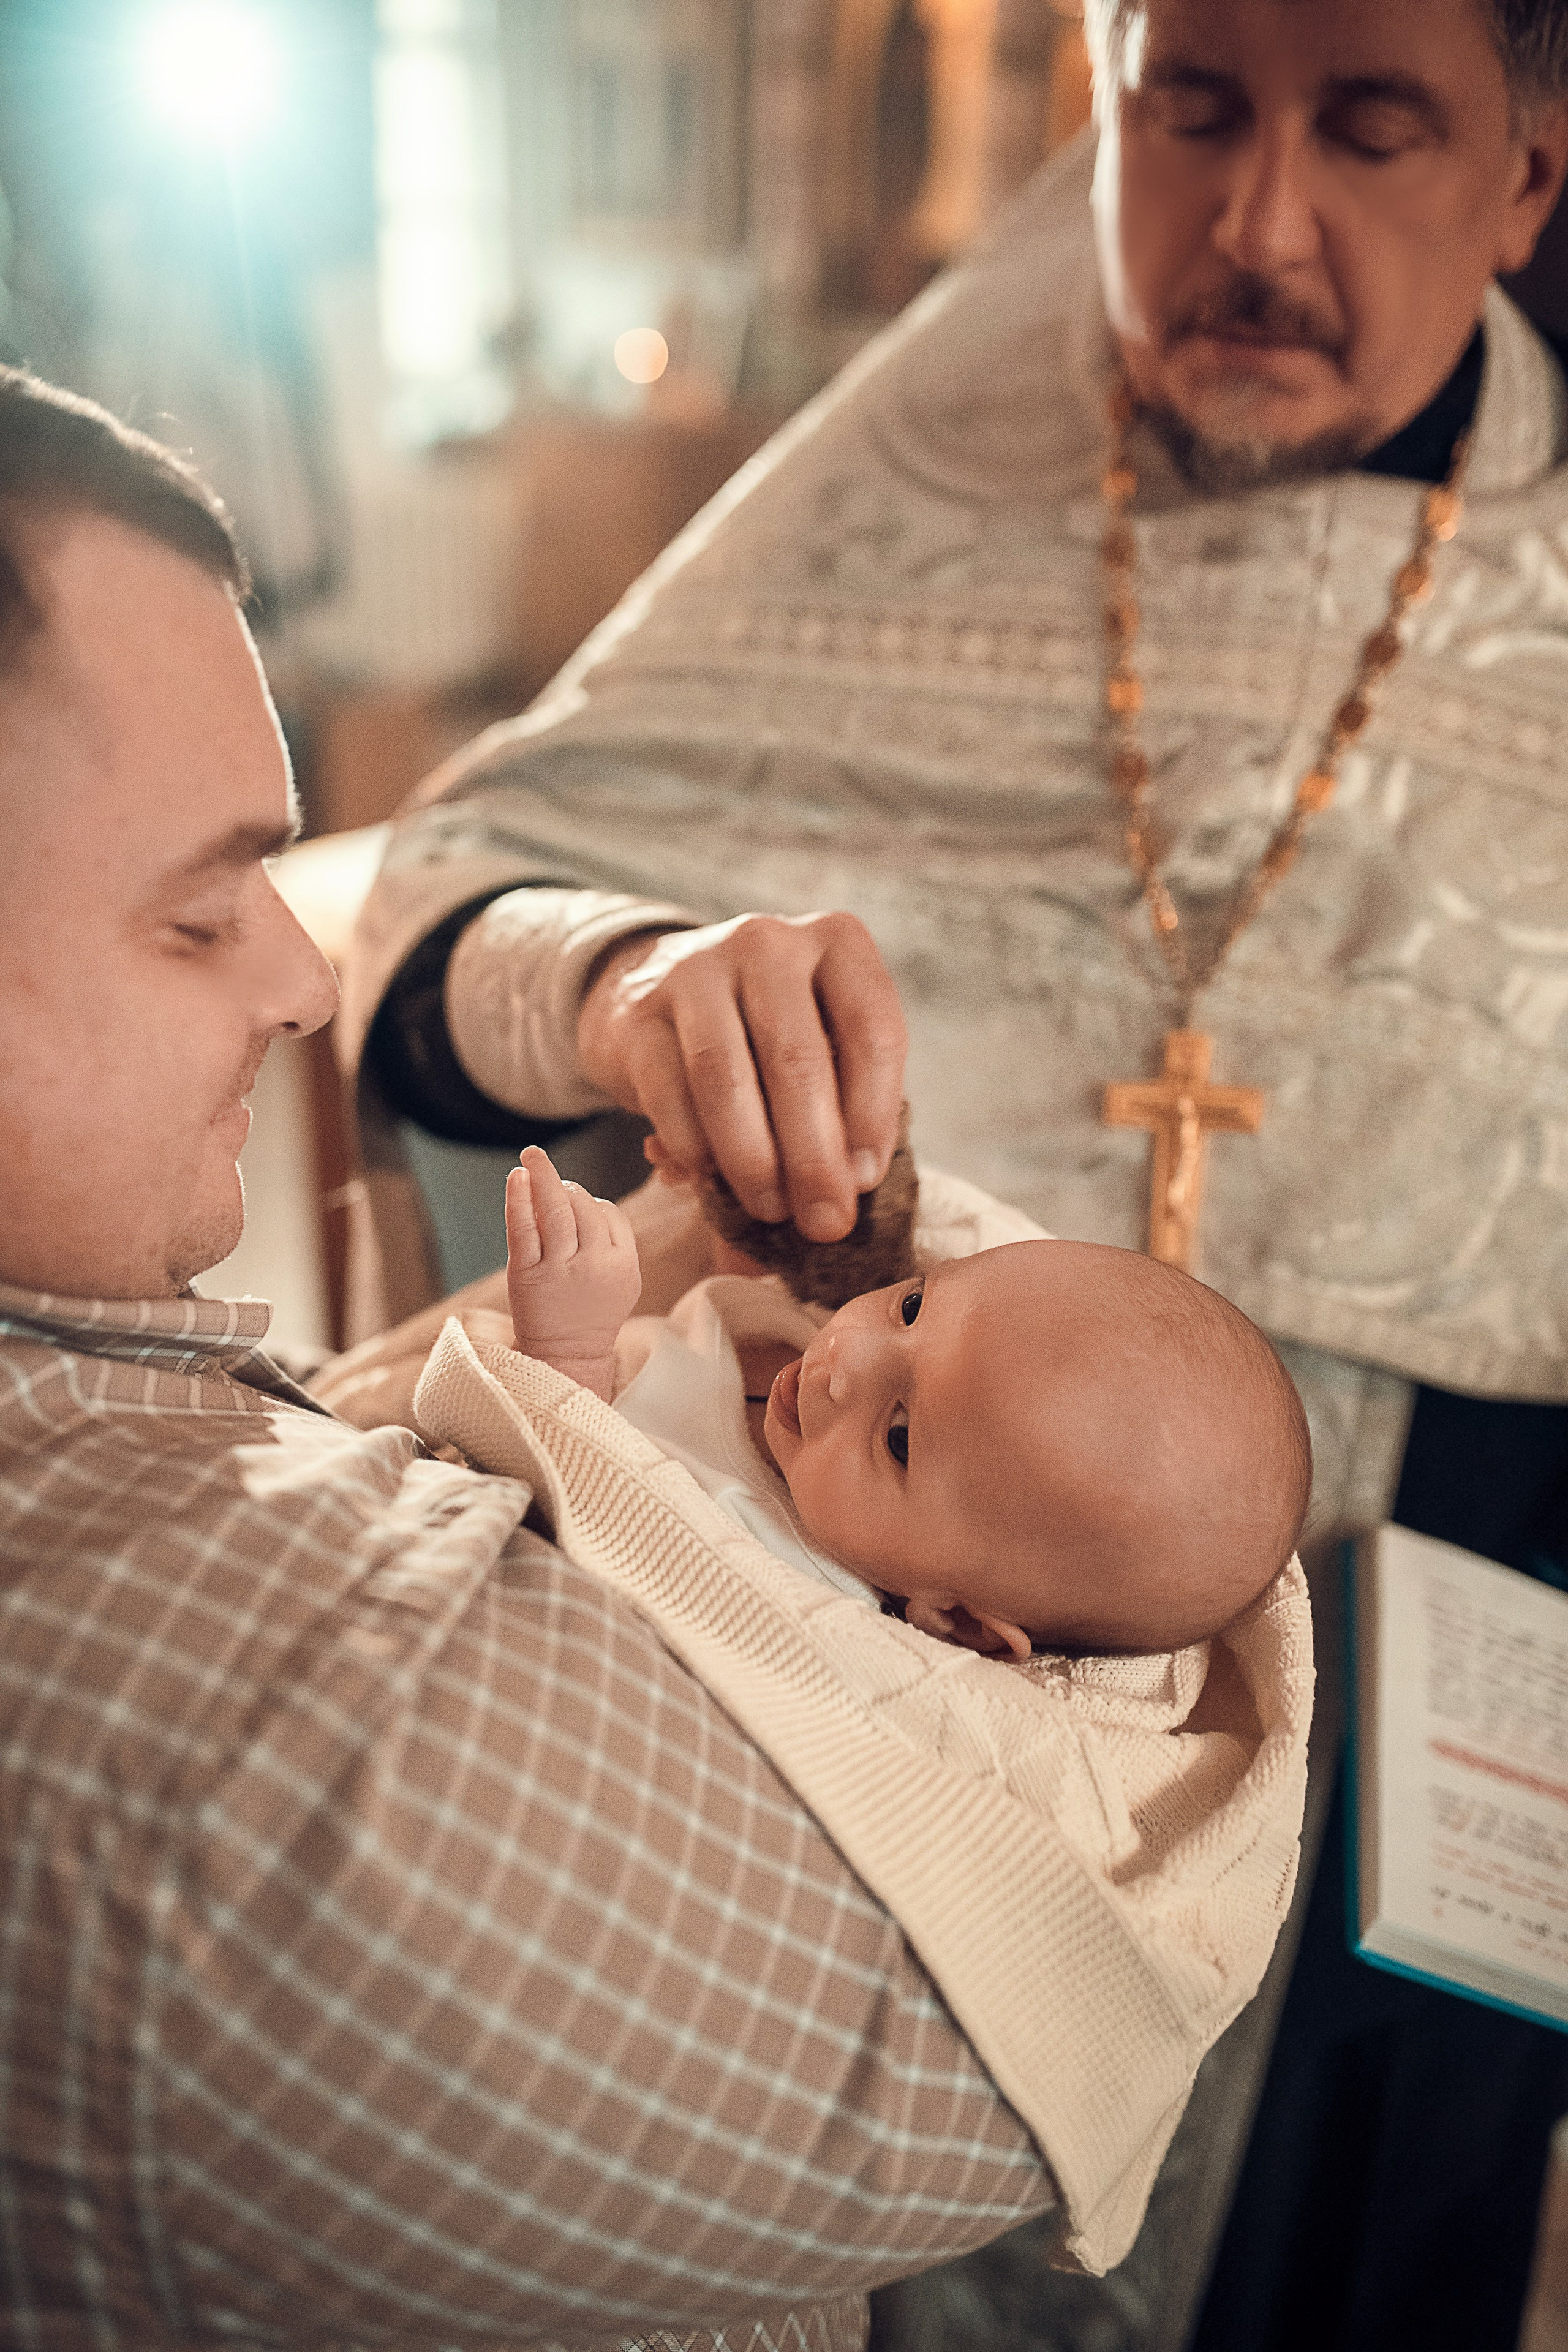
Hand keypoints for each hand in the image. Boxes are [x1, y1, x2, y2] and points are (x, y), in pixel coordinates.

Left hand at [505, 1146, 641, 1400]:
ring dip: (543, 1176)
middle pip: (583, 1207)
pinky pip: (523, 1228)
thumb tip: (583, 1196)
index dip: (590, 1202)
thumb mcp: (622, 1281)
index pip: (609, 1213)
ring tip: (532, 1156)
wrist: (566, 1357)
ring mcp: (560, 1269)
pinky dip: (519, 1198)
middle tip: (548, 1174)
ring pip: (556, 1210)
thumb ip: (613, 1242)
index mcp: (623, 1264)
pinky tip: (517, 1177)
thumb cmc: (592, 1313)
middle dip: (564, 1185)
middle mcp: (594, 1264)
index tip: (576, 1203)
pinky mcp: (526, 1275)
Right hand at [576, 912, 906, 1242]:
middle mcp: (769, 943)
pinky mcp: (640, 1012)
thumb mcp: (821, 1044)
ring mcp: (698, 969)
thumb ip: (842, 1106)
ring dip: (752, 1159)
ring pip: (726, 1077)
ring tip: (769, 1210)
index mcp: (837, 944)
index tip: (865, 1181)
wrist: (659, 988)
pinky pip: (668, 1090)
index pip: (872, 1031)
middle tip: (823, 1222)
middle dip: (813, 1157)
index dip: (873, 1116)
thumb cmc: (764, 1032)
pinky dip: (693, 1146)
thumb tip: (844, 1199)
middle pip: (797, 1060)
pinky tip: (709, 1180)